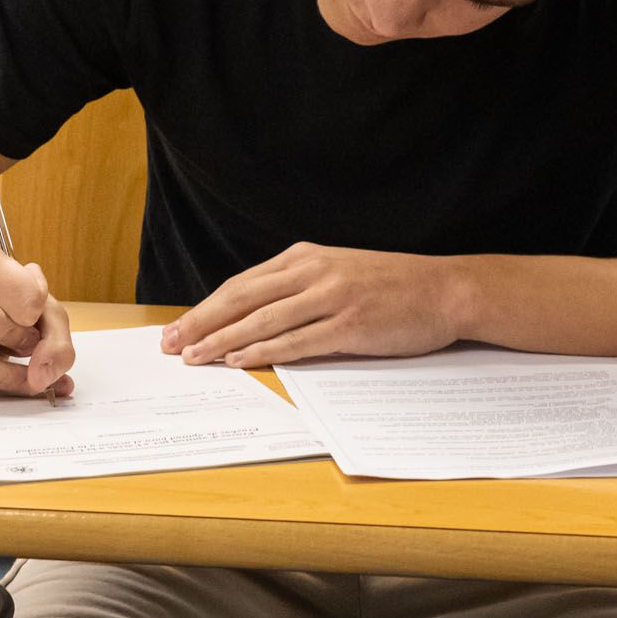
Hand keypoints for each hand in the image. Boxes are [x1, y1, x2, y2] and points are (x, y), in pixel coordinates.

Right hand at [0, 243, 73, 397]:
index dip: (36, 309)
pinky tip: (9, 375)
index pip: (18, 290)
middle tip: (27, 339)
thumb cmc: (11, 300)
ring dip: (3, 373)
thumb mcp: (43, 305)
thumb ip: (55, 335)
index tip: (36, 313)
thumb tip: (44, 375)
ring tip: (17, 361)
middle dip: (13, 339)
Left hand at [160, 241, 466, 367]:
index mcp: (306, 258)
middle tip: (171, 345)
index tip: (179, 327)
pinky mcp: (349, 324)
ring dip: (222, 340)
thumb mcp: (339, 272)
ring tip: (195, 357)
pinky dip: (263, 351)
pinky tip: (240, 360)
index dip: (206, 307)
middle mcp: (313, 272)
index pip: (242, 284)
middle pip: (241, 299)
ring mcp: (331, 297)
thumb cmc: (393, 286)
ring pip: (262, 320)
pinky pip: (296, 340)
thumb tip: (254, 317)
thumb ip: (300, 287)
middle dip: (200, 323)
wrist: (445, 290)